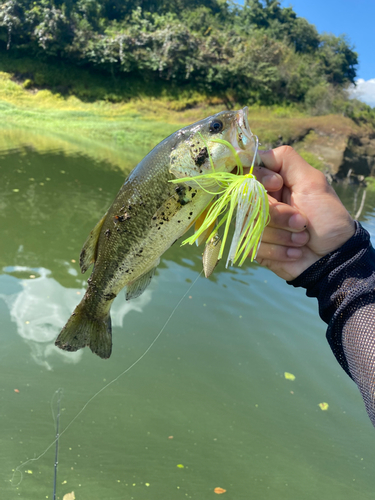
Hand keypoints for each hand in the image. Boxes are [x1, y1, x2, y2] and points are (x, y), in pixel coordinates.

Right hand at [254, 146, 354, 280]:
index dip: (260, 179)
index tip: (278, 184)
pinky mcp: (256, 247)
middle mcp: (262, 202)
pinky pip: (254, 245)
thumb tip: (254, 152)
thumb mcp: (312, 181)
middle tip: (302, 221)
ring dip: (283, 235)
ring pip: (251, 225)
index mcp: (273, 184)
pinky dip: (279, 250)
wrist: (333, 257)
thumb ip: (286, 160)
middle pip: (248, 200)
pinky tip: (295, 252)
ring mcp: (257, 225)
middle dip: (278, 214)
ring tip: (302, 239)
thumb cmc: (327, 218)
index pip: (247, 172)